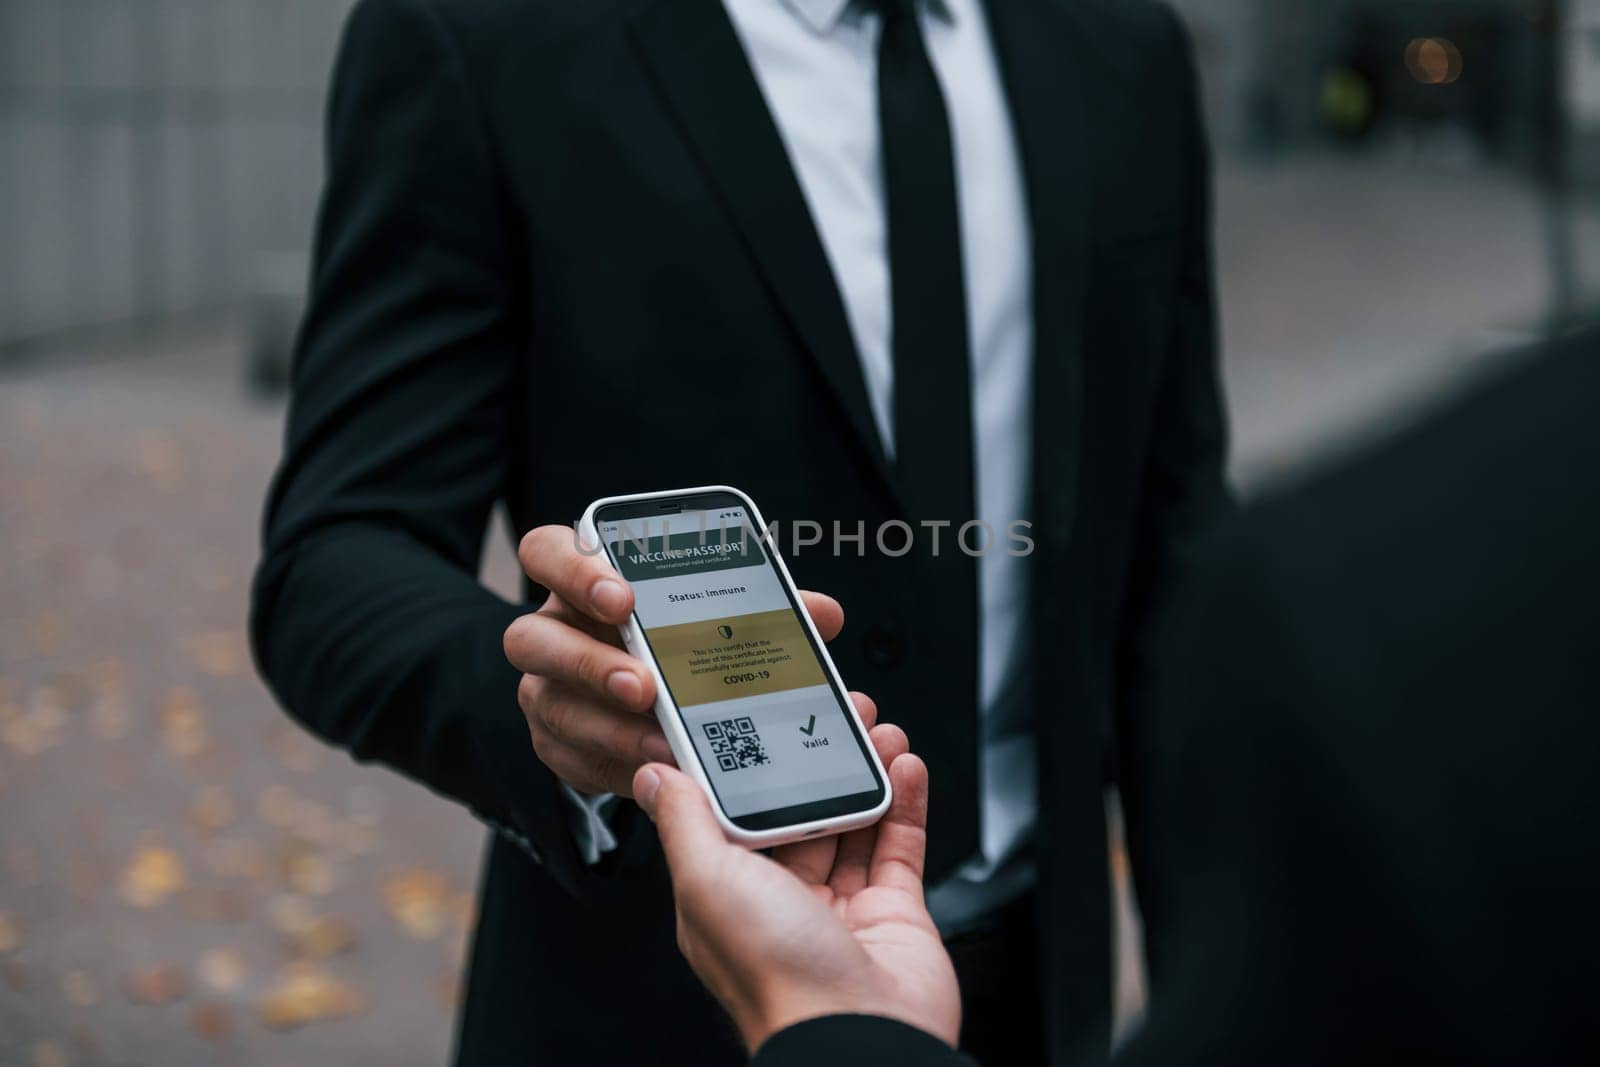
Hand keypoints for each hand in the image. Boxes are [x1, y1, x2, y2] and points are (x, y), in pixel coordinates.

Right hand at [503, 524, 850, 796]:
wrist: (648, 700)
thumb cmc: (682, 640)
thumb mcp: (717, 616)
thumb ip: (763, 609)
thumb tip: (822, 614)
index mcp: (584, 582)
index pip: (548, 553)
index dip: (575, 570)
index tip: (623, 596)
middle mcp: (552, 631)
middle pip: (530, 638)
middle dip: (587, 663)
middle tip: (644, 685)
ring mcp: (547, 689)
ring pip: (550, 705)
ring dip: (608, 727)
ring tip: (664, 742)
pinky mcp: (555, 743)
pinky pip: (568, 759)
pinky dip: (614, 766)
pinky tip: (657, 770)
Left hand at [633, 724, 959, 1051]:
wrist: (858, 1035)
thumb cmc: (776, 975)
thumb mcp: (708, 882)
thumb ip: (684, 823)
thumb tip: (653, 779)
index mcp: (728, 893)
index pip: (736, 812)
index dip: (755, 761)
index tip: (769, 717)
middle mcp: (782, 900)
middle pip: (800, 810)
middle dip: (819, 760)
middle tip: (837, 714)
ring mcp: (840, 909)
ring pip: (853, 822)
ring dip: (866, 772)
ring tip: (878, 730)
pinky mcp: (892, 914)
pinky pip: (898, 848)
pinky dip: (904, 804)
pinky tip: (905, 767)